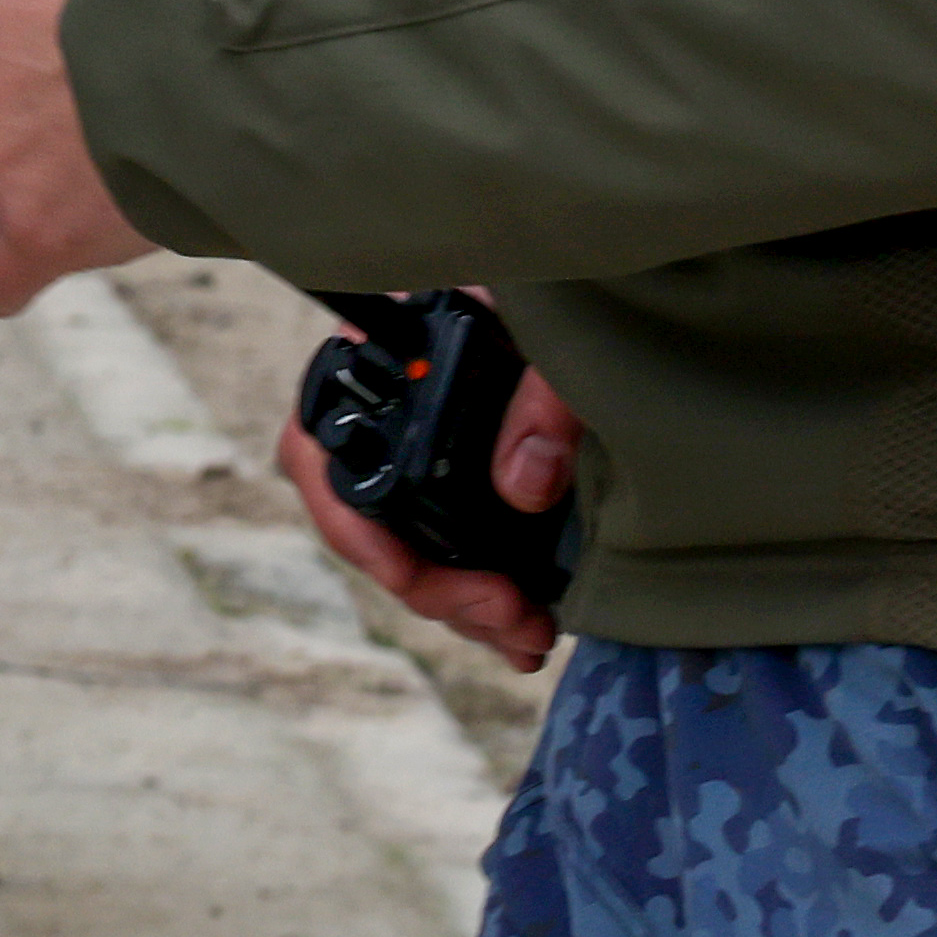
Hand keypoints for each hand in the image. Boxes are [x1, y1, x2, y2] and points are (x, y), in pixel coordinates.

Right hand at [281, 334, 585, 671]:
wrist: (617, 304)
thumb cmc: (578, 298)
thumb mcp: (564, 337)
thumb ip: (544, 398)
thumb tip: (522, 487)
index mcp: (387, 356)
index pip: (319, 443)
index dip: (350, 522)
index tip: (403, 573)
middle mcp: (389, 410)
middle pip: (364, 521)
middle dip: (432, 588)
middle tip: (508, 619)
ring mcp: (422, 452)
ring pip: (407, 553)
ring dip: (462, 609)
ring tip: (528, 638)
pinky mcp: (464, 486)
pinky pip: (445, 556)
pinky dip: (478, 600)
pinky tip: (526, 627)